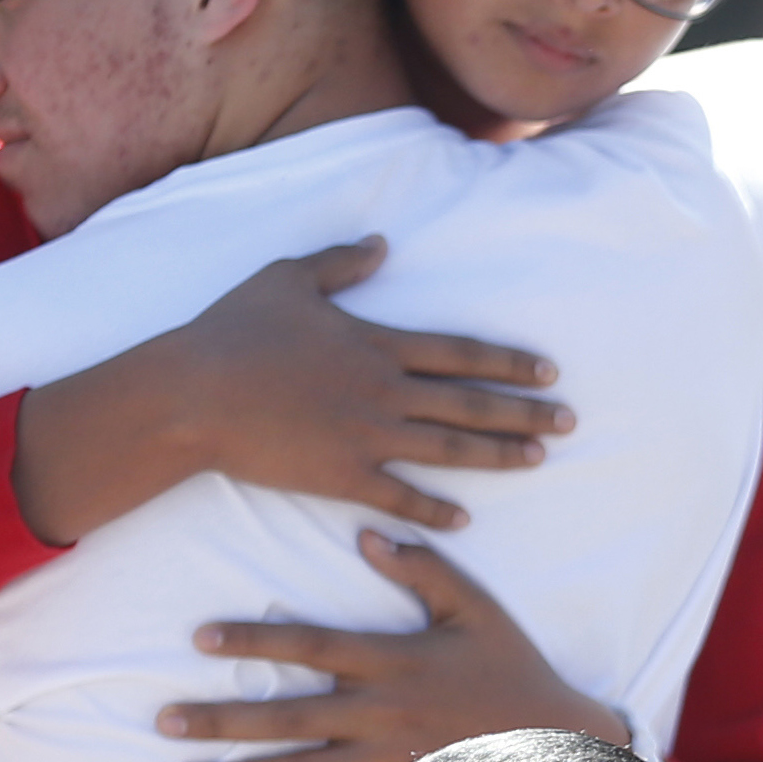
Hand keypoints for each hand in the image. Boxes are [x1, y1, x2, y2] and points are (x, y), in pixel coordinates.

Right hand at [15, 239, 573, 545]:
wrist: (191, 394)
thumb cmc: (233, 331)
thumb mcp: (288, 279)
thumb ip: (341, 262)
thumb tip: (382, 242)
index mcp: (378, 344)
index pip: (462, 352)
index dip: (509, 363)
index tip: (549, 372)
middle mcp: (384, 391)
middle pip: (470, 403)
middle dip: (526, 414)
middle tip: (571, 422)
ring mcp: (366, 437)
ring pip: (449, 449)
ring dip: (497, 456)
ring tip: (538, 460)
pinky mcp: (341, 476)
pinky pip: (400, 496)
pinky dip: (435, 509)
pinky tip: (466, 518)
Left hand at [159, 531, 629, 761]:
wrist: (561, 738)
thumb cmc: (516, 668)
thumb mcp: (477, 608)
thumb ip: (424, 569)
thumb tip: (368, 533)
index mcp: (394, 659)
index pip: (311, 644)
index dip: (254, 638)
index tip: (200, 636)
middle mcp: (381, 711)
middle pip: (287, 715)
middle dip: (222, 718)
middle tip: (162, 722)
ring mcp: (387, 761)